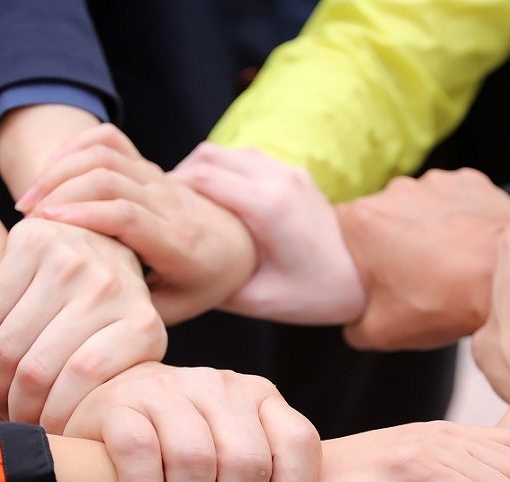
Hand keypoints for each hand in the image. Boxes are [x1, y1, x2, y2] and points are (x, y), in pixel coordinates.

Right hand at [0, 217, 165, 432]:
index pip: (83, 381)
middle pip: (37, 369)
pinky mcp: (33, 240)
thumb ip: (116, 393)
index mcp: (142, 324)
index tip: (44, 435)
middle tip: (11, 423)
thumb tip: (86, 462)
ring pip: (6, 346)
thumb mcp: (129, 357)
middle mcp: (110, 286)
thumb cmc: (112, 321)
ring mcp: (71, 258)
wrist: (105, 245)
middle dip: (14, 409)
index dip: (52, 418)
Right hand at [16, 124, 256, 323]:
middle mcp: (169, 203)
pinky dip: (74, 147)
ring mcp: (159, 179)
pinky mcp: (149, 167)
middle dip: (60, 192)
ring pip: (106, 155)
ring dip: (60, 171)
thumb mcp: (176, 308)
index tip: (45, 226)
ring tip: (29, 203)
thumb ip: (135, 309)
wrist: (238, 245)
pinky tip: (50, 173)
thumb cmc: (201, 284)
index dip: (85, 214)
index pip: (129, 216)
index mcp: (178, 242)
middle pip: (110, 178)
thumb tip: (83, 314)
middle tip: (26, 221)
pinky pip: (110, 140)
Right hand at [63, 363, 321, 481]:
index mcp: (259, 396)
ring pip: (193, 459)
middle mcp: (219, 386)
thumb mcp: (232, 455)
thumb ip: (267, 481)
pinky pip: (139, 453)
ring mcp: (168, 388)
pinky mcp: (119, 402)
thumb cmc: (184, 457)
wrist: (108, 422)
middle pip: (245, 460)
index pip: (297, 441)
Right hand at [171, 143, 366, 323]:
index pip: (199, 179)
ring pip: (224, 152)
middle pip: (207, 157)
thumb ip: (212, 284)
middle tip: (152, 205)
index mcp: (268, 207)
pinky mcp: (293, 171)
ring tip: (178, 203)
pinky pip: (243, 158)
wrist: (368, 274)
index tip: (141, 208)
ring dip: (196, 171)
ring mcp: (287, 170)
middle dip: (173, 178)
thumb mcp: (258, 300)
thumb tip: (167, 278)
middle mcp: (277, 178)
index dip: (163, 190)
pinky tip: (210, 200)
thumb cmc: (314, 294)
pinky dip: (219, 171)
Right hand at [336, 168, 509, 349]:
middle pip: (377, 218)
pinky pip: (452, 201)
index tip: (360, 276)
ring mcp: (433, 182)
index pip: (333, 232)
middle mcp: (392, 191)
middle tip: (407, 278)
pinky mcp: (469, 181)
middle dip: (386, 244)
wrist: (508, 282)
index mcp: (360, 221)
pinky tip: (466, 248)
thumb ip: (350, 323)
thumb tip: (353, 318)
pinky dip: (455, 219)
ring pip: (416, 208)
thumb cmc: (443, 303)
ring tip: (444, 265)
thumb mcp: (379, 332)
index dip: (346, 257)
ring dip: (422, 230)